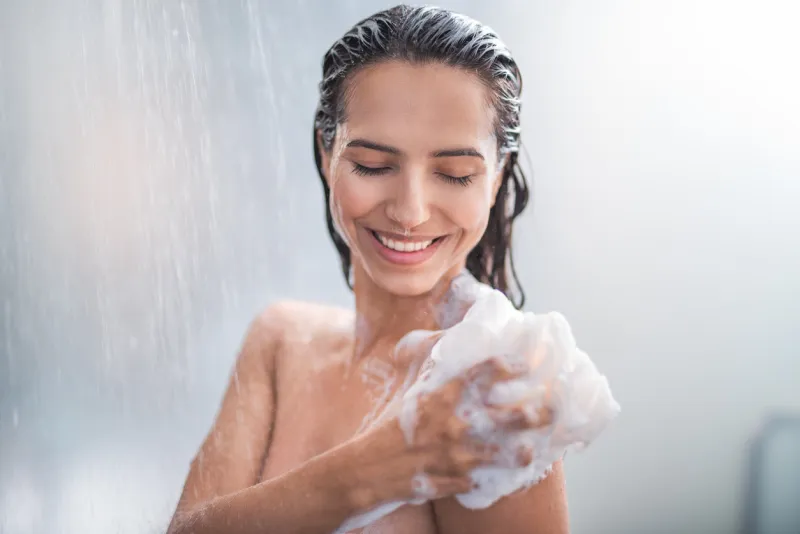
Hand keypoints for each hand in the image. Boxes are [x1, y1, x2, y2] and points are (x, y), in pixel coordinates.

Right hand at [357, 355, 551, 503]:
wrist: (366, 469)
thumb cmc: (390, 423)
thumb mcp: (408, 388)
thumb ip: (429, 362)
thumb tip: (448, 333)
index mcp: (440, 395)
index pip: (483, 373)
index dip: (509, 365)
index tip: (524, 364)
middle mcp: (451, 423)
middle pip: (507, 416)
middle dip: (534, 412)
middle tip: (549, 407)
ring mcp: (452, 455)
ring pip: (502, 454)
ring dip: (519, 451)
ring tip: (531, 449)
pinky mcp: (451, 481)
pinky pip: (479, 481)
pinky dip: (491, 478)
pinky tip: (504, 476)